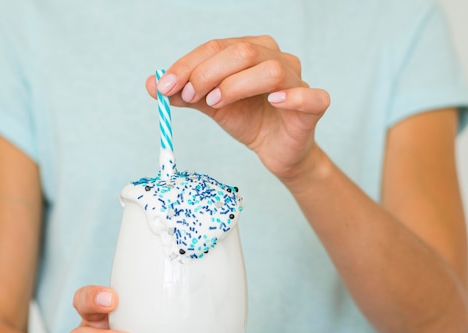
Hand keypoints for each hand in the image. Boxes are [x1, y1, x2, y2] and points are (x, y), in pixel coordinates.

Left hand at [146, 35, 329, 180]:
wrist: (277, 151)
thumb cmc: (249, 120)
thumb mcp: (212, 106)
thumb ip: (186, 94)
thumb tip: (153, 84)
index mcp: (251, 50)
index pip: (217, 47)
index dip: (188, 65)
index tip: (165, 87)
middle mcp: (276, 57)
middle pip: (242, 52)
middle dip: (208, 73)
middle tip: (190, 95)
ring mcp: (297, 80)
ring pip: (269, 70)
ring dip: (237, 85)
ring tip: (216, 103)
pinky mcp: (314, 105)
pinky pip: (310, 96)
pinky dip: (292, 97)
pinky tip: (273, 102)